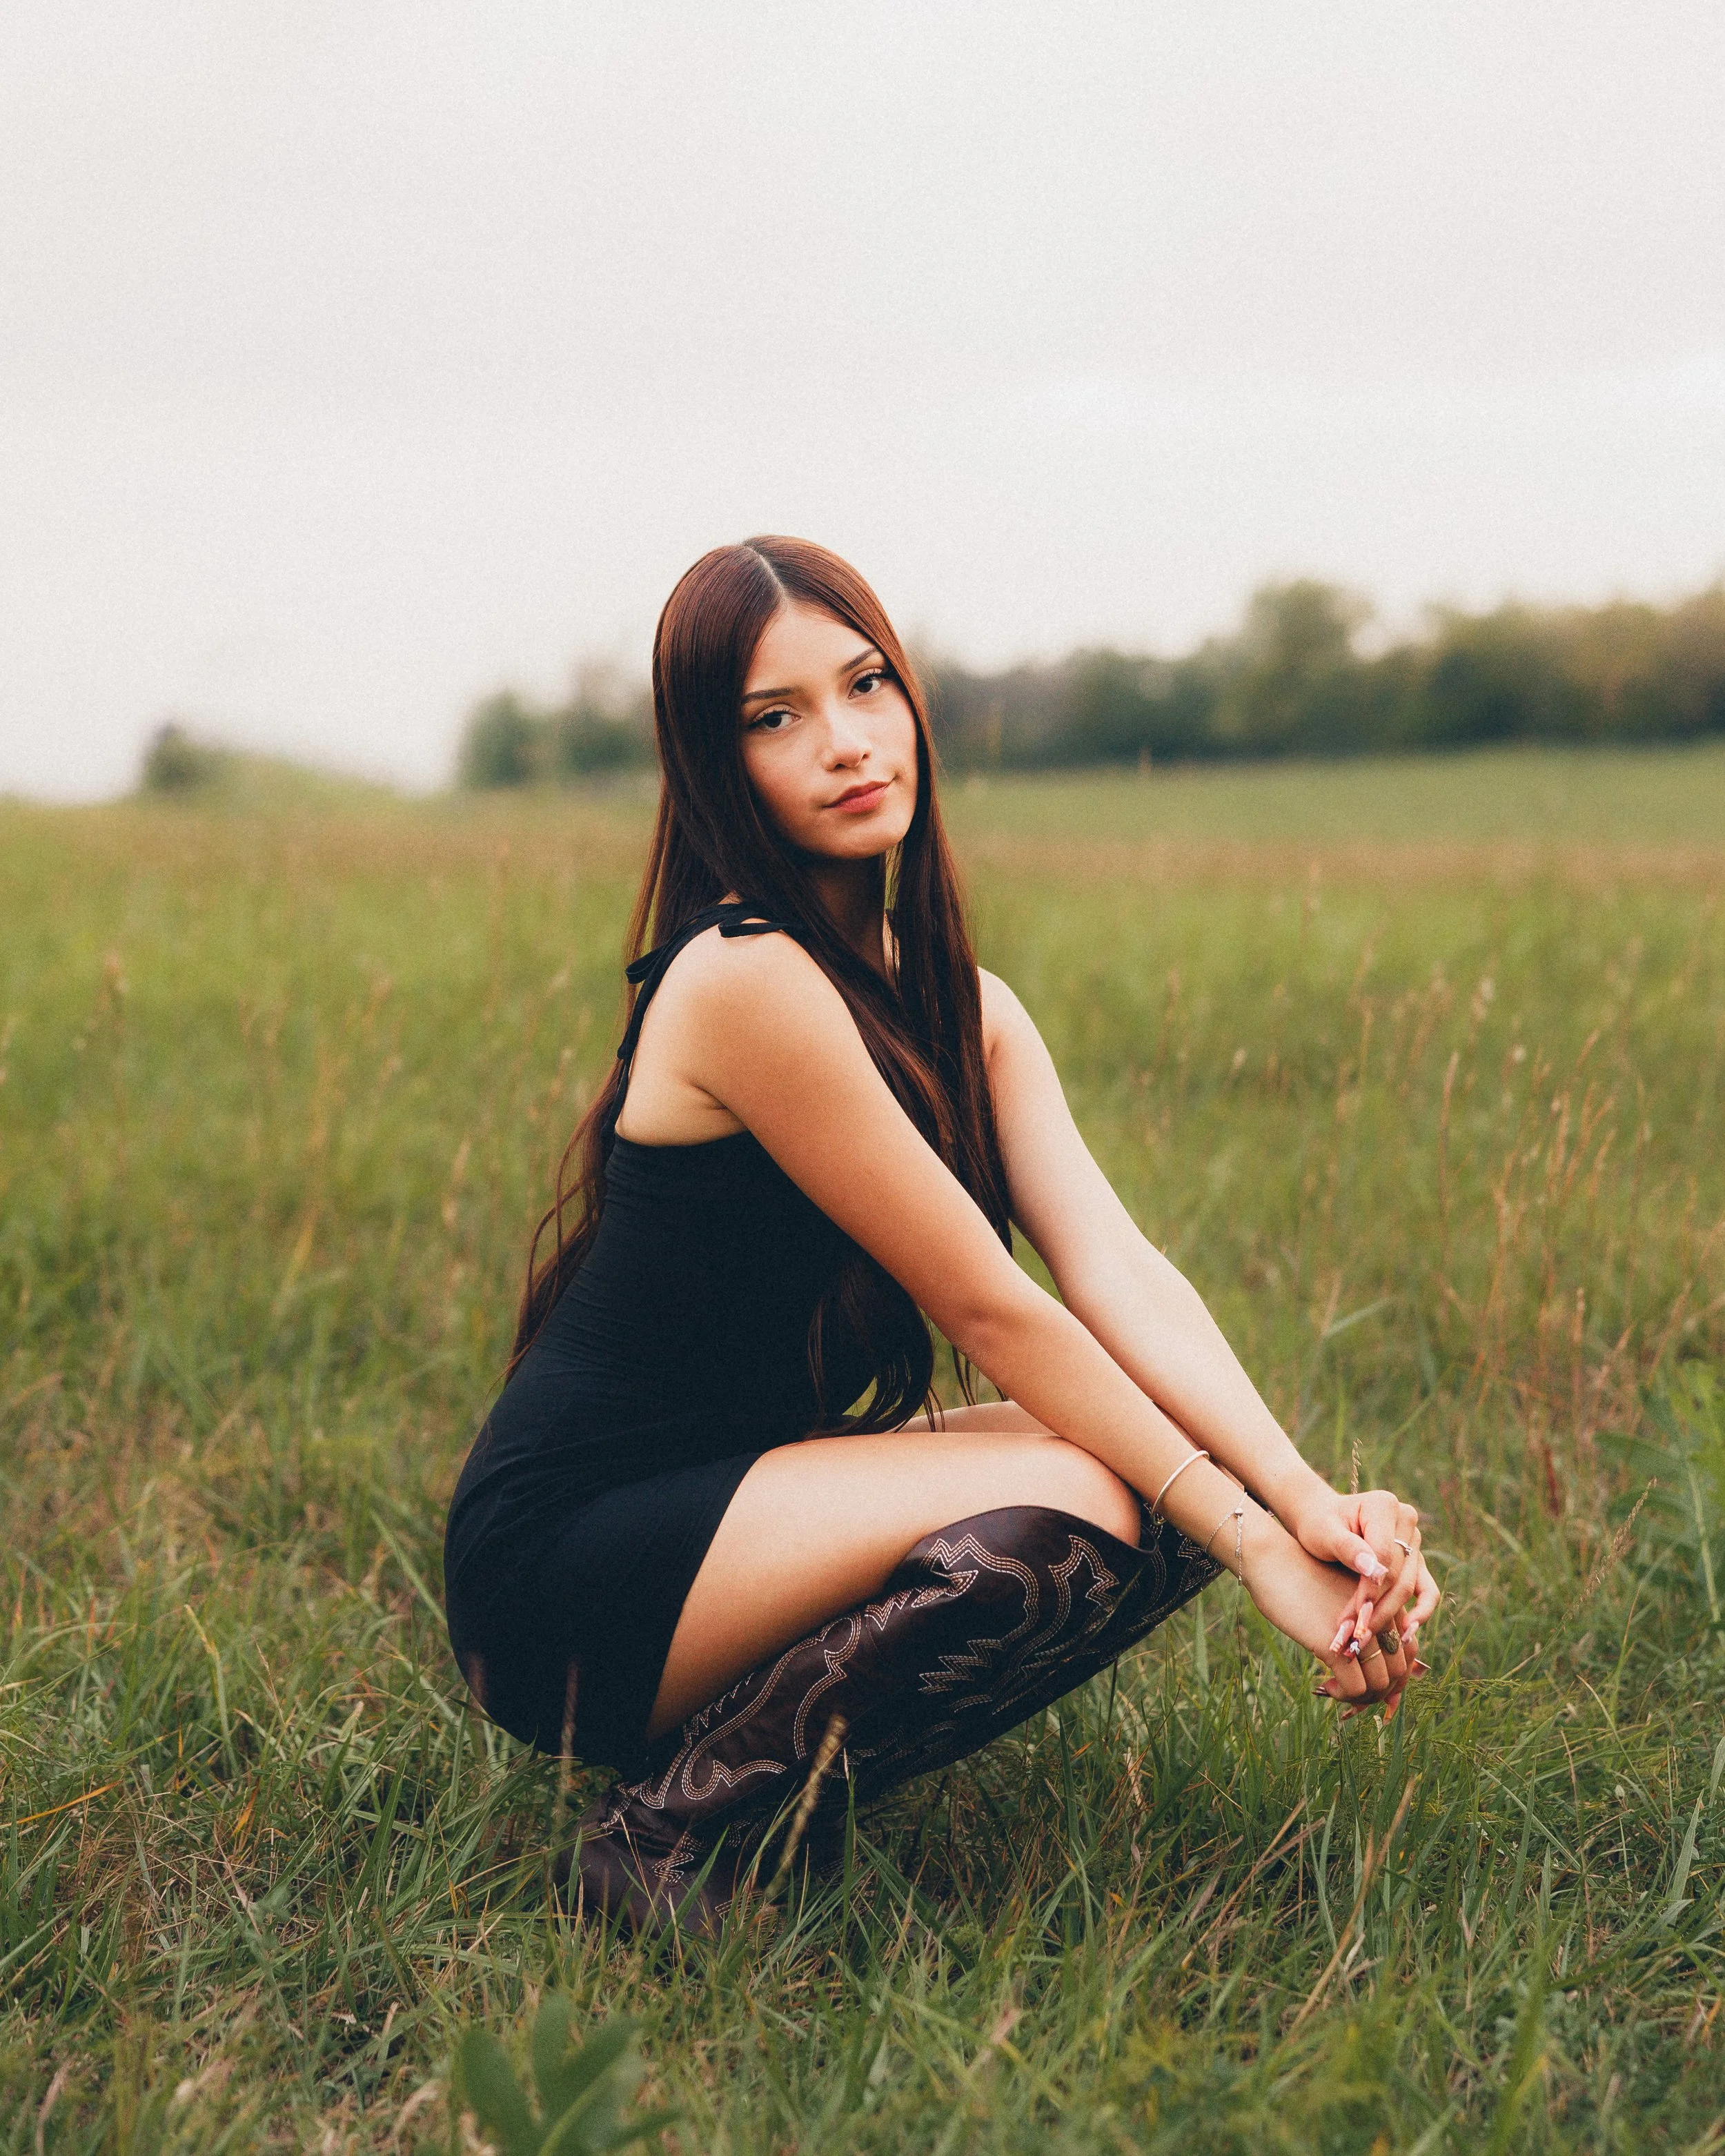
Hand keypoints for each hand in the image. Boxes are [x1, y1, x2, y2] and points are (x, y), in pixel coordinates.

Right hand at [1240, 1511, 1430, 1714]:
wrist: (1271, 1558)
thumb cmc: (1301, 1575)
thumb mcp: (1340, 1596)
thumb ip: (1362, 1619)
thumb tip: (1371, 1657)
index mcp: (1385, 1602)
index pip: (1408, 1651)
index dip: (1397, 1675)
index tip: (1375, 1688)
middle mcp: (1381, 1616)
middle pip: (1399, 1671)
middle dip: (1381, 1692)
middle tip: (1356, 1696)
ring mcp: (1360, 1630)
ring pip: (1380, 1683)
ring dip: (1363, 1697)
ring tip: (1340, 1692)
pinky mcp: (1335, 1644)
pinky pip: (1355, 1687)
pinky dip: (1344, 1695)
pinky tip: (1325, 1686)